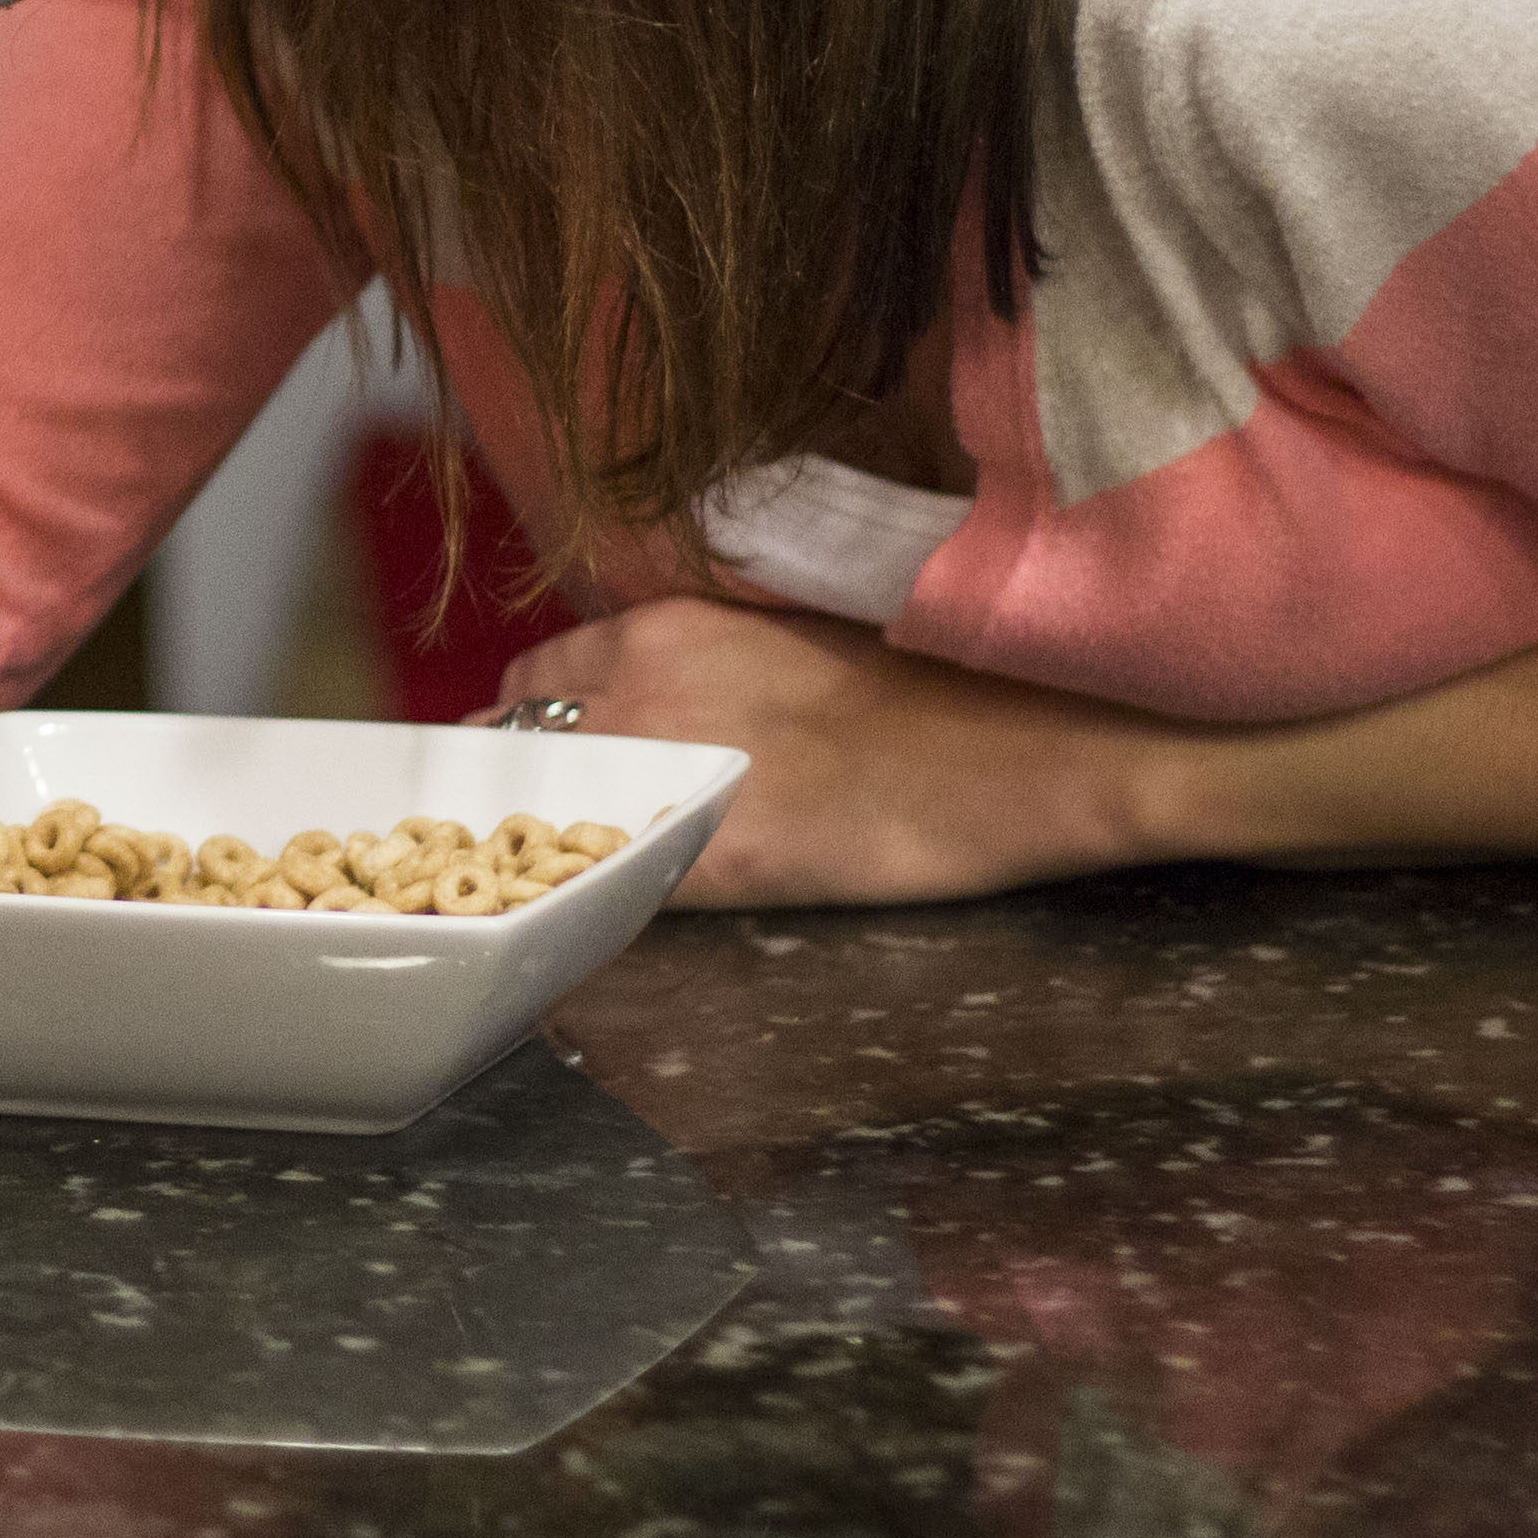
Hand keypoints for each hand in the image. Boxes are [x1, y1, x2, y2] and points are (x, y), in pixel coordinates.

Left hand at [501, 598, 1184, 909]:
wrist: (1015, 751)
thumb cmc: (923, 693)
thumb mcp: (782, 640)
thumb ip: (697, 665)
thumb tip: (650, 700)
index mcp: (660, 630)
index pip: (533, 677)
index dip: (530, 722)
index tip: (537, 755)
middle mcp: (638, 690)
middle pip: (522, 747)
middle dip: (526, 783)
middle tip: (546, 823)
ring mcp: (667, 773)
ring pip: (555, 816)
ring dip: (557, 841)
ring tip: (575, 871)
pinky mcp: (710, 857)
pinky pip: (622, 880)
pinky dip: (613, 894)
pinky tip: (633, 908)